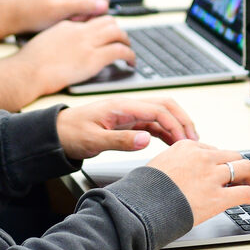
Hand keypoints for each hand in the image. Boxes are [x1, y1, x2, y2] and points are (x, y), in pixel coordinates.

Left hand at [12, 0, 108, 33]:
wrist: (19, 15)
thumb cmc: (34, 12)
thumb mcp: (58, 10)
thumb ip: (82, 6)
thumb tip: (104, 5)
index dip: (93, 9)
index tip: (75, 18)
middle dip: (88, 12)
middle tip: (69, 20)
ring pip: (94, 3)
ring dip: (83, 15)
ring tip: (66, 19)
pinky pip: (87, 6)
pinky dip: (80, 15)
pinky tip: (67, 18)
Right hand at [14, 17, 134, 96]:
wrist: (28, 72)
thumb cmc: (30, 63)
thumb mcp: (46, 40)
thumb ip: (60, 38)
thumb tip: (67, 43)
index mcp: (69, 25)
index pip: (93, 20)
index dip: (104, 27)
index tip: (108, 35)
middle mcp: (81, 31)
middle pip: (109, 22)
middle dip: (118, 31)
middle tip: (122, 42)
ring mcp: (89, 44)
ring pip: (118, 33)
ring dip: (127, 42)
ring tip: (129, 53)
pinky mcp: (94, 58)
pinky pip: (120, 51)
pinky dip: (130, 55)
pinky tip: (131, 63)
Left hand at [57, 97, 198, 159]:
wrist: (55, 133)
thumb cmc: (70, 133)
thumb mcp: (94, 140)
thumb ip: (120, 140)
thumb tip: (146, 140)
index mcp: (122, 107)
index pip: (158, 110)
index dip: (175, 124)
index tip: (183, 140)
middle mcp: (129, 107)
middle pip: (166, 106)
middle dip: (183, 120)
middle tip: (193, 139)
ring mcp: (129, 114)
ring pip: (162, 114)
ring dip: (176, 126)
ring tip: (187, 143)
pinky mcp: (128, 122)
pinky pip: (153, 124)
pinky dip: (166, 131)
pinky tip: (172, 142)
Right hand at [147, 142, 249, 223]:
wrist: (140, 206)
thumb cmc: (145, 190)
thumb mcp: (159, 164)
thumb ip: (177, 162)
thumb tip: (185, 169)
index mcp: (188, 147)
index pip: (214, 150)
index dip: (222, 162)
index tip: (225, 169)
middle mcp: (203, 158)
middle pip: (233, 156)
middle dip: (241, 166)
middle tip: (246, 175)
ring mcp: (212, 176)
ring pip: (244, 168)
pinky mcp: (218, 196)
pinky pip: (247, 193)